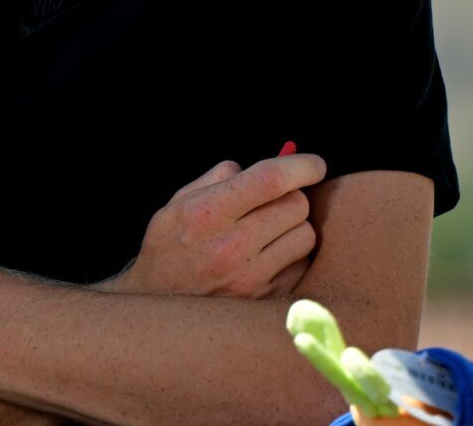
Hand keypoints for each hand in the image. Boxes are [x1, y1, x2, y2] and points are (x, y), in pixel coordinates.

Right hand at [103, 153, 326, 298]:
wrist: (158, 310)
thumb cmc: (169, 248)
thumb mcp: (176, 204)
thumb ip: (217, 179)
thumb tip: (260, 164)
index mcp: (206, 214)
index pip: (269, 180)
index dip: (300, 165)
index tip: (314, 163)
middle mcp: (230, 247)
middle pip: (296, 205)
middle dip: (292, 195)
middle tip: (275, 201)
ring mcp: (250, 279)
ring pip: (305, 236)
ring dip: (295, 226)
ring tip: (270, 230)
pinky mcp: (264, 300)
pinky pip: (302, 265)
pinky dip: (293, 255)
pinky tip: (269, 256)